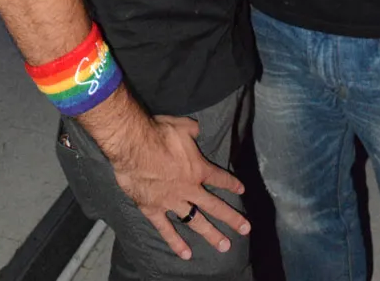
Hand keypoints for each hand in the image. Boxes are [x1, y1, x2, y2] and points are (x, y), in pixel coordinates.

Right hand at [109, 112, 250, 260]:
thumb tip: (198, 129)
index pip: (219, 178)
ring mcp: (171, 201)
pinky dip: (175, 242)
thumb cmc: (159, 133)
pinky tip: (185, 254)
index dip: (232, 183)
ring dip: (210, 234)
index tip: (242, 190)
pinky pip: (166, 229)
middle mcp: (189, 188)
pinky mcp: (153, 209)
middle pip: (214, 206)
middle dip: (231, 218)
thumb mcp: (183, 126)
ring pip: (195, 221)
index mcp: (197, 169)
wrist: (133, 146)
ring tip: (224, 246)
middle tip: (245, 229)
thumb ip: (193, 131)